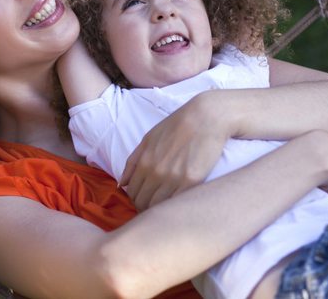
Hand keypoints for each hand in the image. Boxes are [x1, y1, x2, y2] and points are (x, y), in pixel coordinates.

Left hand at [121, 91, 229, 209]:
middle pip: (143, 203)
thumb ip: (132, 162)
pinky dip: (174, 206)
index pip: (133, 193)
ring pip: (158, 206)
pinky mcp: (192, 181)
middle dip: (145, 207)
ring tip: (166, 206)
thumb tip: (122, 184)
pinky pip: (176, 202)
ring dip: (159, 209)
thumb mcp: (148, 139)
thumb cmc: (176, 126)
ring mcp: (174, 178)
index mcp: (144, 162)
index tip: (144, 200)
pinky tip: (178, 203)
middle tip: (154, 206)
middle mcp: (156, 172)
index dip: (136, 200)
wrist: (205, 117)